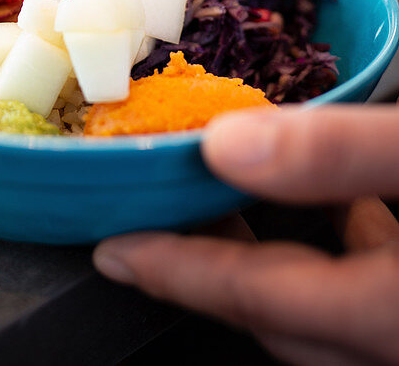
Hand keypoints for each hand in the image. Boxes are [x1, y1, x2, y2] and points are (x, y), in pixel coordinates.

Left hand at [93, 106, 398, 365]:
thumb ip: (339, 150)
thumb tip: (229, 146)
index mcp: (389, 312)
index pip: (255, 296)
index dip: (176, 268)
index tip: (113, 249)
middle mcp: (397, 338)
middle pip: (280, 316)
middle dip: (209, 266)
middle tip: (152, 224)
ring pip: (325, 306)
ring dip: (273, 254)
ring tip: (227, 198)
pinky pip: (373, 284)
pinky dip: (342, 240)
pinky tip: (344, 195)